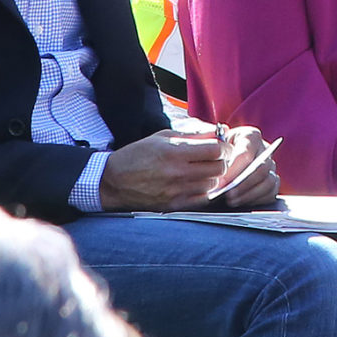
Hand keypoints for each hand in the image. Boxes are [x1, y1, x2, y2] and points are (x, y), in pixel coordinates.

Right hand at [100, 131, 230, 211]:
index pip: (215, 150)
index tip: (221, 146)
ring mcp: (176, 191)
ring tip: (203, 171)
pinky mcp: (173, 205)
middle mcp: (177, 172)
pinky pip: (201, 199)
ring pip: (212, 185)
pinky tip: (196, 183)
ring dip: (213, 177)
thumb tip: (215, 131)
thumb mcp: (161, 136)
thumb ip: (190, 134)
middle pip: (219, 169)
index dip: (223, 147)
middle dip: (221, 161)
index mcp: (174, 152)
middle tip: (215, 158)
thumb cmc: (137, 155)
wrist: (113, 181)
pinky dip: (204, 191)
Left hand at [210, 124, 280, 208]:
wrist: (227, 154)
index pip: (245, 154)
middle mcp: (266, 149)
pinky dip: (256, 199)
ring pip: (268, 182)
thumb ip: (218, 153)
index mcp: (251, 136)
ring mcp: (271, 166)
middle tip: (228, 194)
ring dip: (249, 194)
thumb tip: (217, 173)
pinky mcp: (273, 181)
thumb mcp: (217, 145)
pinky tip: (242, 202)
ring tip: (233, 201)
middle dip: (243, 184)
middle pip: (260, 168)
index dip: (233, 170)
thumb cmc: (221, 149)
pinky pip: (271, 192)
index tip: (221, 182)